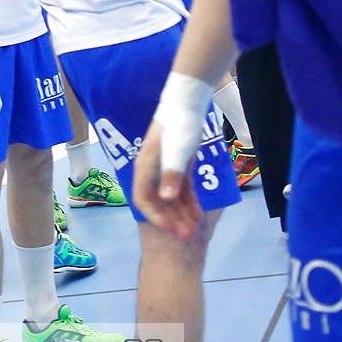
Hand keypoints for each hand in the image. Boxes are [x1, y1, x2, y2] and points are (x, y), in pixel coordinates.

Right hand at [131, 117, 204, 241]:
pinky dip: (188, 202)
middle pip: (159, 202)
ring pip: (171, 198)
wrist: (187, 104)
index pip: (143, 199)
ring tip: (194, 230)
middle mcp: (152, 171)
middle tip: (188, 236)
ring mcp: (165, 169)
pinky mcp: (178, 166)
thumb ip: (171, 175)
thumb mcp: (177, 152)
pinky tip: (198, 215)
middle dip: (172, 220)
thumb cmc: (179, 127)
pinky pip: (181, 190)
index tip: (171, 229)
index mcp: (145, 168)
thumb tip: (165, 200)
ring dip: (181, 214)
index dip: (156, 216)